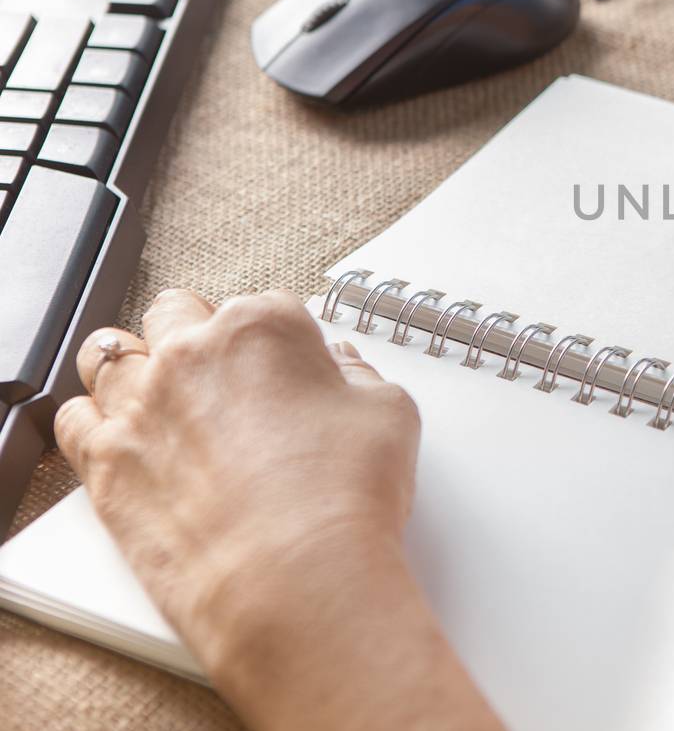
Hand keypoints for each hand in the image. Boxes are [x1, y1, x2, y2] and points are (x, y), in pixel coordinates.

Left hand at [54, 289, 503, 730]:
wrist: (296, 580)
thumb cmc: (347, 497)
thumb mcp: (389, 415)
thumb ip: (359, 375)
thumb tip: (342, 368)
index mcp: (264, 328)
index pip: (268, 305)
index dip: (286, 340)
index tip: (295, 368)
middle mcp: (192, 353)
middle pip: (178, 312)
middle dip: (200, 333)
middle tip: (229, 377)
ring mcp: (139, 405)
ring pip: (110, 351)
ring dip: (135, 364)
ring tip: (163, 395)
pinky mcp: (104, 461)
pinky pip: (72, 417)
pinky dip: (92, 420)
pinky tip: (124, 436)